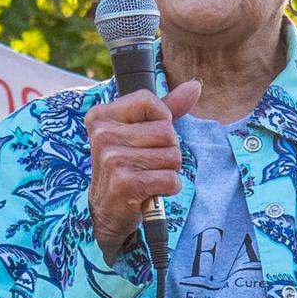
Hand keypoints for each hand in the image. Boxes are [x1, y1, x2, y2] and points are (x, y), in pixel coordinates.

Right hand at [89, 80, 201, 257]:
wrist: (107, 210)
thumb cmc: (126, 166)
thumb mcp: (140, 132)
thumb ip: (166, 108)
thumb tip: (195, 86)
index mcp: (101, 116)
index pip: (149, 101)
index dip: (161, 120)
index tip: (148, 137)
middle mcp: (102, 135)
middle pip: (166, 131)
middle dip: (168, 150)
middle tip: (148, 163)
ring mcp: (112, 160)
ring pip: (172, 155)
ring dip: (169, 170)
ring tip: (148, 176)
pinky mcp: (125, 184)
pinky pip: (170, 178)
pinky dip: (168, 187)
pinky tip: (151, 190)